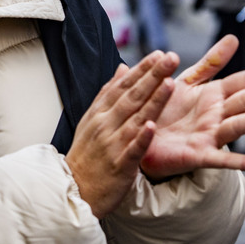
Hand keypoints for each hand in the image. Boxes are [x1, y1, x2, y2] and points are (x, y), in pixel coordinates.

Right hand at [66, 51, 178, 218]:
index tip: (158, 54)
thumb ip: (108, 94)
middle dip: (153, 75)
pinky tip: (152, 126)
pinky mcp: (120, 165)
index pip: (123, 85)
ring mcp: (112, 144)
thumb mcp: (91, 120)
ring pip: (136, 118)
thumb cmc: (86, 155)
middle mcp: (105, 124)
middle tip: (170, 58)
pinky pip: (133, 149)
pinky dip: (142, 138)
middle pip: (132, 96)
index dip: (142, 69)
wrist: (73, 189)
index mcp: (100, 113)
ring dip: (153, 101)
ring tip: (169, 83)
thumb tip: (123, 68)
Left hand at [140, 35, 244, 180]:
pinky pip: (224, 159)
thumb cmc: (165, 109)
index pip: (244, 81)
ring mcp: (210, 136)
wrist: (141, 137)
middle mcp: (216, 115)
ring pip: (238, 125)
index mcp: (212, 95)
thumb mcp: (187, 80)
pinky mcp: (199, 155)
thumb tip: (233, 37)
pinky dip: (244, 161)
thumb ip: (211, 63)